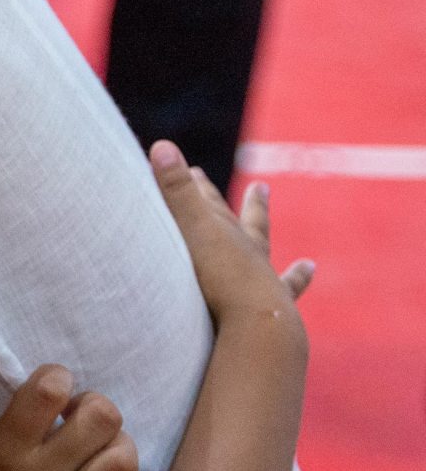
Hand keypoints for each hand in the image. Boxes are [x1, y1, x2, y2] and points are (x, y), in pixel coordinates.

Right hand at [149, 142, 314, 325]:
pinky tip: (309, 271)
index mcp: (228, 236)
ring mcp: (264, 282)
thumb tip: (162, 144)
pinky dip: (300, 278)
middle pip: (248, 224)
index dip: (197, 187)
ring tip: (300, 246)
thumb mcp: (191, 230)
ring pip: (272, 258)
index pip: (209, 205)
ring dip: (279, 249)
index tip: (193, 171)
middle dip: (249, 206)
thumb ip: (174, 191)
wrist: (256, 326)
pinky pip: (290, 288)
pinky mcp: (271, 309)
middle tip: (260, 188)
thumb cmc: (220, 279)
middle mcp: (251, 255)